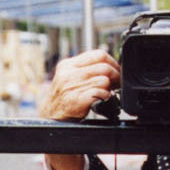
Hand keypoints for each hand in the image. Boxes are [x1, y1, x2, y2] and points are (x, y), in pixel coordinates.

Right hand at [40, 49, 118, 169]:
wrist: (51, 115)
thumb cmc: (65, 97)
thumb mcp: (70, 77)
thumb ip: (87, 69)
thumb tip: (110, 65)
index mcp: (69, 65)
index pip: (99, 54)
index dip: (113, 62)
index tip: (117, 70)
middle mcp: (68, 74)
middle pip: (104, 67)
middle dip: (116, 76)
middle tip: (117, 84)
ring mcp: (71, 87)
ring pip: (104, 80)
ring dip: (109, 88)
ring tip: (106, 92)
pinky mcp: (76, 100)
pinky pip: (100, 93)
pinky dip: (105, 97)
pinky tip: (101, 100)